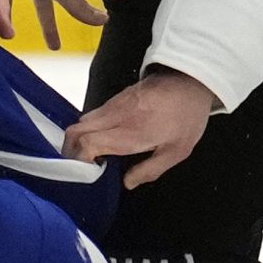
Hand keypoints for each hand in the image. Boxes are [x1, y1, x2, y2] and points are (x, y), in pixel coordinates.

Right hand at [65, 69, 216, 187]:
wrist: (192, 79)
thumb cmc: (187, 116)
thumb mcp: (177, 150)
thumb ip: (150, 170)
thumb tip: (127, 182)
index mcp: (129, 131)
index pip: (87, 142)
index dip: (80, 160)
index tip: (90, 173)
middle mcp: (115, 116)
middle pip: (74, 131)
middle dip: (71, 152)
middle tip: (84, 167)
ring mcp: (113, 104)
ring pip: (81, 122)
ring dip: (80, 140)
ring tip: (94, 157)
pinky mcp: (115, 98)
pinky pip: (93, 115)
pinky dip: (89, 130)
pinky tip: (105, 141)